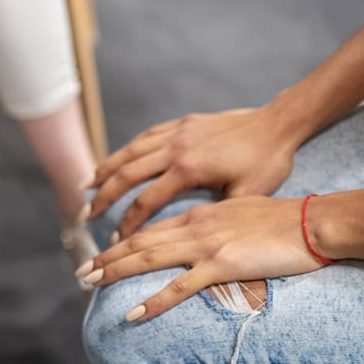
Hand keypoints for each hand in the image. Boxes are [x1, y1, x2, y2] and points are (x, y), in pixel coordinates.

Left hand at [79, 196, 327, 320]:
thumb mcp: (240, 214)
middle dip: (106, 258)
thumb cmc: (285, 221)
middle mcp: (195, 226)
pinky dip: (154, 301)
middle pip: (139, 242)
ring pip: (149, 258)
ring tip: (90, 285)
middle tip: (81, 272)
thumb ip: (215, 224)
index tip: (102, 255)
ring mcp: (207, 245)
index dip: (122, 243)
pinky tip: (134, 314)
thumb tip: (201, 241)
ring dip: (116, 272)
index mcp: (198, 215)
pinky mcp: (223, 265)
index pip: (150, 229)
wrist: (314, 222)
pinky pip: (181, 287)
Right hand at [89, 106, 302, 237]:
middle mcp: (176, 148)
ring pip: (130, 151)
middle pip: (127, 174)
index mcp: (189, 169)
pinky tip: (116, 160)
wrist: (279, 125)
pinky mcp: (183, 123)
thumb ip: (216, 215)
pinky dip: (126, 150)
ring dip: (106, 169)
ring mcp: (177, 132)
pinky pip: (145, 137)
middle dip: (103, 196)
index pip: (146, 201)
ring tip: (87, 186)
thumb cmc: (268, 163)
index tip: (115, 240)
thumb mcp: (246, 196)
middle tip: (84, 214)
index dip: (127, 223)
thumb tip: (195, 240)